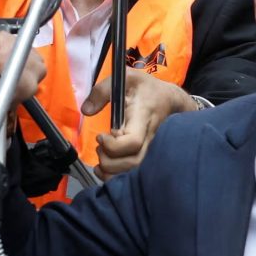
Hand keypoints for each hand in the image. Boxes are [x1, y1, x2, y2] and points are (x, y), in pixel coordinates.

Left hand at [82, 75, 204, 175]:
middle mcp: (149, 138)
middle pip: (133, 162)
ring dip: (112, 172)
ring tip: (101, 158)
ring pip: (134, 171)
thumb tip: (86, 110)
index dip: (113, 146)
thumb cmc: (146, 89)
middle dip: (109, 161)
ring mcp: (150, 149)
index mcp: (143, 118)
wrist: (169, 100)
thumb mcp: (125, 78)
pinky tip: (105, 170)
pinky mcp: (147, 155)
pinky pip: (134, 172)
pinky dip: (117, 176)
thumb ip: (102, 91)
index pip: (132, 142)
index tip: (101, 136)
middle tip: (100, 147)